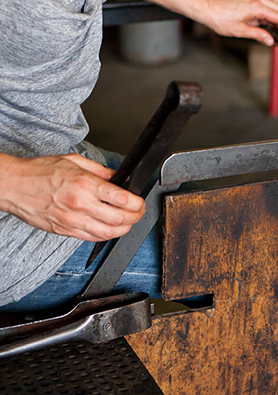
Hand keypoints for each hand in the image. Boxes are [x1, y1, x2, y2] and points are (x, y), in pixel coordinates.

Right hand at [0, 153, 144, 241]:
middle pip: (120, 219)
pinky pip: (92, 238)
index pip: (122, 199)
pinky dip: (106, 235)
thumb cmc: (40, 171)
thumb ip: (101, 171)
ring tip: (127, 222)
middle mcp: (80, 204)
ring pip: (108, 233)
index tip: (140, 202)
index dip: (138, 203)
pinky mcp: (64, 230)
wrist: (13, 185)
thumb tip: (121, 178)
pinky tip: (110, 228)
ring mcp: (72, 220)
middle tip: (138, 213)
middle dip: (136, 217)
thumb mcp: (74, 161)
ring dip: (124, 230)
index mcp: (85, 184)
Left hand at [135, 0, 277, 45]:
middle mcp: (255, 0)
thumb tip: (270, 40)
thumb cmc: (218, 18)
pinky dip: (263, 15)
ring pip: (268, 8)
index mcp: (256, 8)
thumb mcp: (239, 31)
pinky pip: (259, 6)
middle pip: (276, 11)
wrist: (204, 6)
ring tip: (270, 32)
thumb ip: (257, 35)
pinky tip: (258, 24)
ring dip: (272, 19)